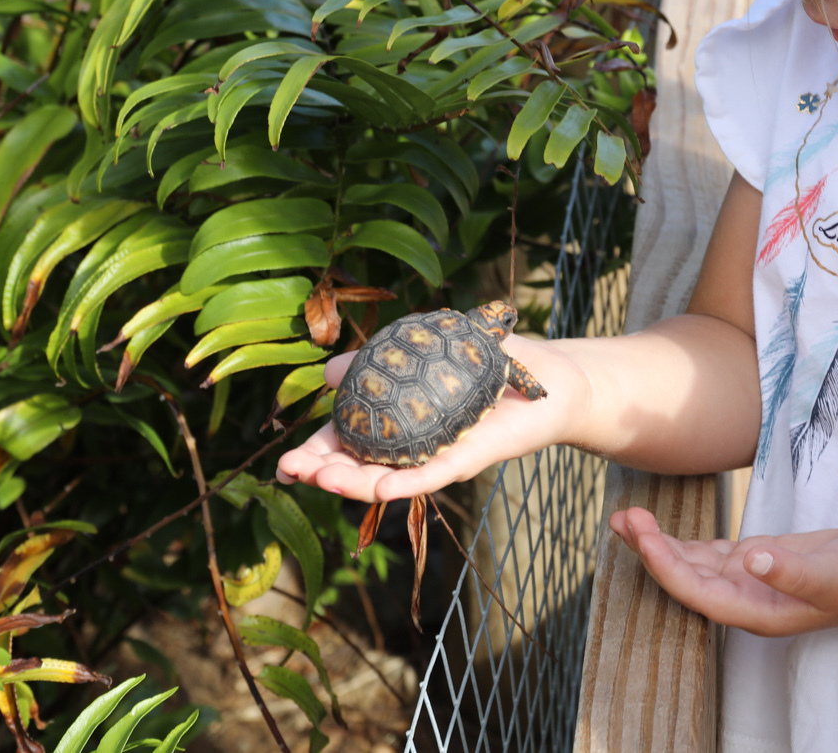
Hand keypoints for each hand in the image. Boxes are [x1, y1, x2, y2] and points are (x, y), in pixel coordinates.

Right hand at [276, 335, 585, 502]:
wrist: (552, 378)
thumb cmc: (491, 365)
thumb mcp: (427, 349)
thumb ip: (379, 358)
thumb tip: (328, 371)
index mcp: (398, 422)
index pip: (348, 442)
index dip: (316, 452)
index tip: (284, 463)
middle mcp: (414, 447)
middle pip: (360, 466)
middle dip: (322, 472)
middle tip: (289, 472)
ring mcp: (440, 456)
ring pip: (390, 477)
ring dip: (354, 483)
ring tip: (322, 481)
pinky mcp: (471, 458)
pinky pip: (435, 474)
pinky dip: (407, 483)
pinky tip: (380, 489)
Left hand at [608, 507, 837, 636]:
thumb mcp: (831, 574)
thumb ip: (791, 571)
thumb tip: (752, 560)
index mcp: (757, 612)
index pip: (698, 591)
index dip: (667, 566)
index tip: (644, 537)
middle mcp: (744, 599)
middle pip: (685, 578)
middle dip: (651, 550)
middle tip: (621, 518)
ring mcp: (749, 580)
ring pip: (692, 563)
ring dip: (659, 543)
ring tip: (627, 518)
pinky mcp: (757, 560)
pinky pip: (710, 554)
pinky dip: (684, 541)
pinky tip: (660, 530)